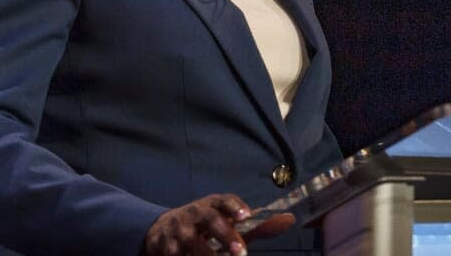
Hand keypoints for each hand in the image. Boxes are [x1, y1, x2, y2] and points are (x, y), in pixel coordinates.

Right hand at [143, 194, 293, 255]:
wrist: (161, 230)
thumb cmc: (204, 226)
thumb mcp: (227, 222)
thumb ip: (256, 226)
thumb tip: (289, 220)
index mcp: (211, 204)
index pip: (224, 201)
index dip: (234, 206)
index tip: (246, 215)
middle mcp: (194, 213)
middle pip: (210, 220)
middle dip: (225, 235)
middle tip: (240, 251)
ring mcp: (178, 229)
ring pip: (192, 243)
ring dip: (206, 254)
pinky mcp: (165, 246)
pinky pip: (177, 255)